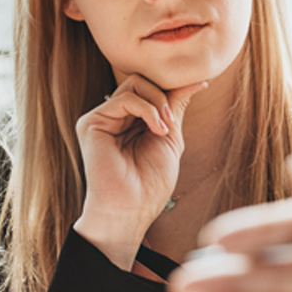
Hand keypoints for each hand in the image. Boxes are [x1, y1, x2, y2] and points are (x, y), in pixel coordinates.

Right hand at [73, 75, 207, 269]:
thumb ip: (175, 107)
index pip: (150, 90)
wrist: (132, 209)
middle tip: (172, 123)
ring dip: (158, 102)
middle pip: (140, 81)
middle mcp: (114, 117)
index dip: (172, 87)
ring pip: (134, 84)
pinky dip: (148, 110)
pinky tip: (157, 129)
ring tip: (165, 129)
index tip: (201, 84)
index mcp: (129, 122)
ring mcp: (101, 119)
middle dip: (164, 95)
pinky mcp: (91, 123)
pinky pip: (125, 98)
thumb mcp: (170, 138)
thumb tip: (194, 81)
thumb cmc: (151, 183)